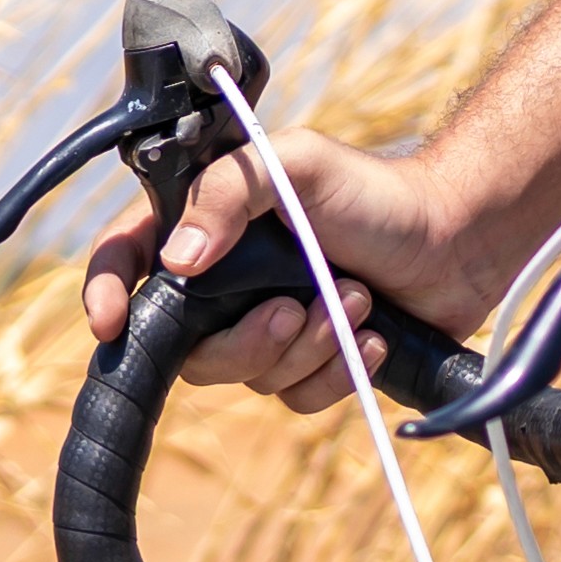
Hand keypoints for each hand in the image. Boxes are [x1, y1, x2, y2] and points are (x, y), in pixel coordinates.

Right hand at [80, 128, 504, 417]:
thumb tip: (175, 260)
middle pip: (189, 345)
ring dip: (307, 347)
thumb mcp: (295, 164)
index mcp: (205, 225)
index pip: (128, 258)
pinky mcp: (310, 361)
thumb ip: (229, 193)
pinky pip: (295, 397)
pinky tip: (371, 338)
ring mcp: (265, 324)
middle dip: (249, 338)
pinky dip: (335, 373)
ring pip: (249, 376)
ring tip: (356, 302)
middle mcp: (225, 281)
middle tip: (298, 308)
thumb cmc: (373, 191)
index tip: (109, 326)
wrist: (455, 239)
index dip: (105, 292)